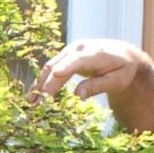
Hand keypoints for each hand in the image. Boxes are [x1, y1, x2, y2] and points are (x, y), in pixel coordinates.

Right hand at [32, 39, 153, 131]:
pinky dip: (42, 82)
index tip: (54, 76)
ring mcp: (70, 51)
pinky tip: (33, 96)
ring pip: (51, 67)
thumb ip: (98, 86)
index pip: (78, 60)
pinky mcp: (65, 56)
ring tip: (31, 103)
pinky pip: (51, 69)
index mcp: (95, 53)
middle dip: (48, 84)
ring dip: (40, 84)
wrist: (122, 53)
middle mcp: (79, 48)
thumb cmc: (122, 70)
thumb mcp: (117, 81)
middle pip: (59, 65)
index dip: (66, 67)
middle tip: (38, 103)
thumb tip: (77, 95)